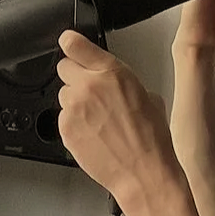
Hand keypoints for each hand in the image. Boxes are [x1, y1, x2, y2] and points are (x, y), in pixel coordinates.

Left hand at [56, 29, 180, 208]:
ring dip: (75, 103)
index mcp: (112, 72)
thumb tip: (113, 82)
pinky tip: (93, 135)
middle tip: (92, 94)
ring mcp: (73, 108)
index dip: (71, 43)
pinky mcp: (65, 128)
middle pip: (64, 68)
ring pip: (64, 95)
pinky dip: (74, 124)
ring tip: (97, 121)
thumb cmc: (151, 140)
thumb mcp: (148, 96)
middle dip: (76, 77)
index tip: (69, 43)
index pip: (75, 44)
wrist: (144, 172)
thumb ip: (122, 81)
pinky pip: (63, 118)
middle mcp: (89, 86)